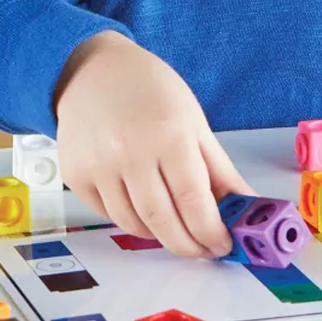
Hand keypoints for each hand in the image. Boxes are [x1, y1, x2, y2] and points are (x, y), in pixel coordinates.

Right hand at [53, 31, 254, 257]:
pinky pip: (109, 215)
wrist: (91, 70)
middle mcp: (129, 152)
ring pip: (135, 225)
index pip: (194, 202)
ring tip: (175, 226)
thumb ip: (220, 170)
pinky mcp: (76, 176)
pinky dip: (132, 221)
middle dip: (189, 246)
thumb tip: (245, 206)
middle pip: (164, 222)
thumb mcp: (194, 122)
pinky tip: (144, 208)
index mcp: (168, 135)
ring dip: (161, 235)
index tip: (222, 244)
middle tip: (203, 249)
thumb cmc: (148, 90)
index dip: (211, 233)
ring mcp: (98, 166)